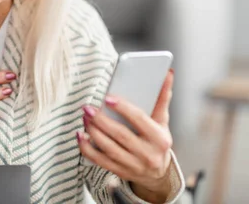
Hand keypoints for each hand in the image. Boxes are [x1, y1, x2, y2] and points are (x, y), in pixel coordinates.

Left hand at [77, 69, 174, 202]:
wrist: (157, 173)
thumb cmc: (157, 141)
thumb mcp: (162, 121)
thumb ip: (162, 98)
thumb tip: (167, 74)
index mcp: (159, 138)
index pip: (139, 119)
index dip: (123, 108)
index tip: (108, 98)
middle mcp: (148, 154)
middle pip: (121, 135)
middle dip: (101, 120)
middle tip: (88, 108)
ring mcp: (134, 165)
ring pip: (109, 148)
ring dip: (93, 132)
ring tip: (85, 118)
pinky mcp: (120, 172)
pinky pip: (100, 161)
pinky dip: (87, 149)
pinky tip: (80, 136)